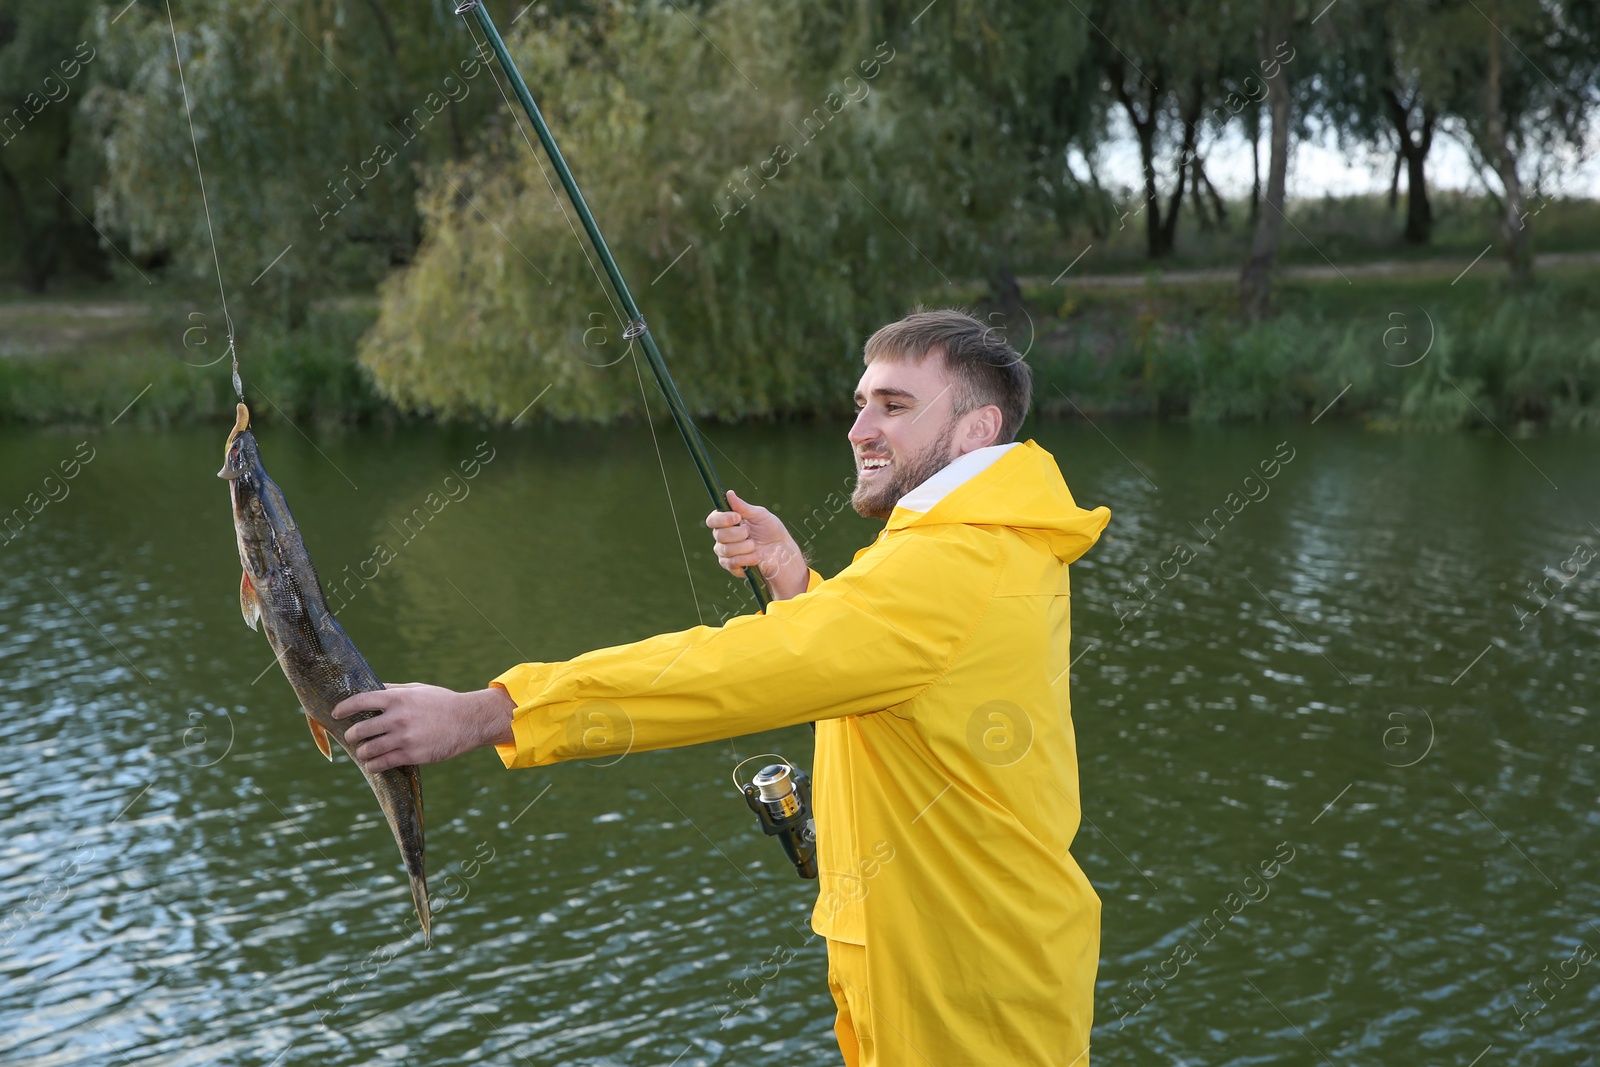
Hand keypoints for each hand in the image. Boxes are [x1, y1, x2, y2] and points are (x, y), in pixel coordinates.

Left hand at [332, 682, 515, 771]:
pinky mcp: (411, 755)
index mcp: (398, 698)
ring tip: (364, 752)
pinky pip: (382, 763)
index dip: (343, 708)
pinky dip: (373, 765)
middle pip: (360, 729)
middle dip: (352, 735)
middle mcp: (397, 717)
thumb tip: (371, 689)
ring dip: (362, 752)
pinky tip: (373, 764)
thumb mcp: (418, 689)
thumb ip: (393, 689)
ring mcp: (404, 738)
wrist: (468, 721)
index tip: (336, 713)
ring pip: (368, 750)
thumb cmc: (442, 702)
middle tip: (353, 737)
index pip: (361, 701)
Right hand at [705, 489, 808, 600]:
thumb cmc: (772, 531)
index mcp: (728, 522)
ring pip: (725, 549)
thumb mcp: (760, 515)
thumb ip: (743, 507)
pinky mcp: (732, 566)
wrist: (783, 553)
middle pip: (718, 535)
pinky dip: (747, 559)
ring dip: (745, 547)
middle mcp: (723, 537)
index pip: (713, 520)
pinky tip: (757, 556)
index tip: (737, 518)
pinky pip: (732, 563)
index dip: (722, 519)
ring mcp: (726, 553)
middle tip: (750, 533)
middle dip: (738, 534)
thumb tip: (729, 493)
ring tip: (756, 546)